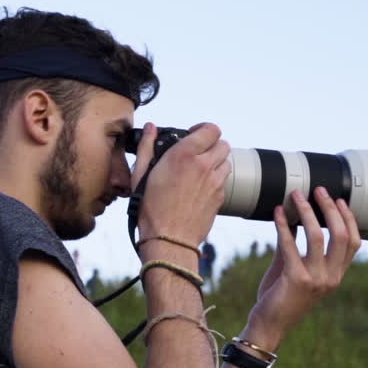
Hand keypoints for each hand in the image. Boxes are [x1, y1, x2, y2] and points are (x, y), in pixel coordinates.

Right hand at [131, 122, 231, 253]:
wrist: (169, 238)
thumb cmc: (151, 209)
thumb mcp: (141, 174)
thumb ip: (147, 146)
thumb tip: (151, 129)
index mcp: (184, 155)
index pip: (211, 129)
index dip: (203, 129)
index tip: (193, 134)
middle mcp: (204, 165)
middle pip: (223, 143)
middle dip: (211, 145)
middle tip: (197, 152)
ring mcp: (215, 182)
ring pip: (226, 161)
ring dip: (216, 161)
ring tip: (200, 169)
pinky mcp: (220, 197)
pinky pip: (223, 180)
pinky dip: (215, 179)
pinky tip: (200, 187)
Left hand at [244, 187, 361, 347]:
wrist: (269, 325)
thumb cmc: (281, 297)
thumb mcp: (294, 269)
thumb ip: (296, 246)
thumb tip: (293, 217)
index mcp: (336, 275)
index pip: (353, 242)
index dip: (348, 218)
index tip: (339, 200)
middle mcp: (331, 277)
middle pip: (341, 235)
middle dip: (330, 208)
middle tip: (318, 190)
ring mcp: (316, 279)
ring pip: (318, 236)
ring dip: (306, 211)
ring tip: (296, 195)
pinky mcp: (296, 279)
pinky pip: (290, 244)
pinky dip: (282, 225)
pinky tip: (276, 213)